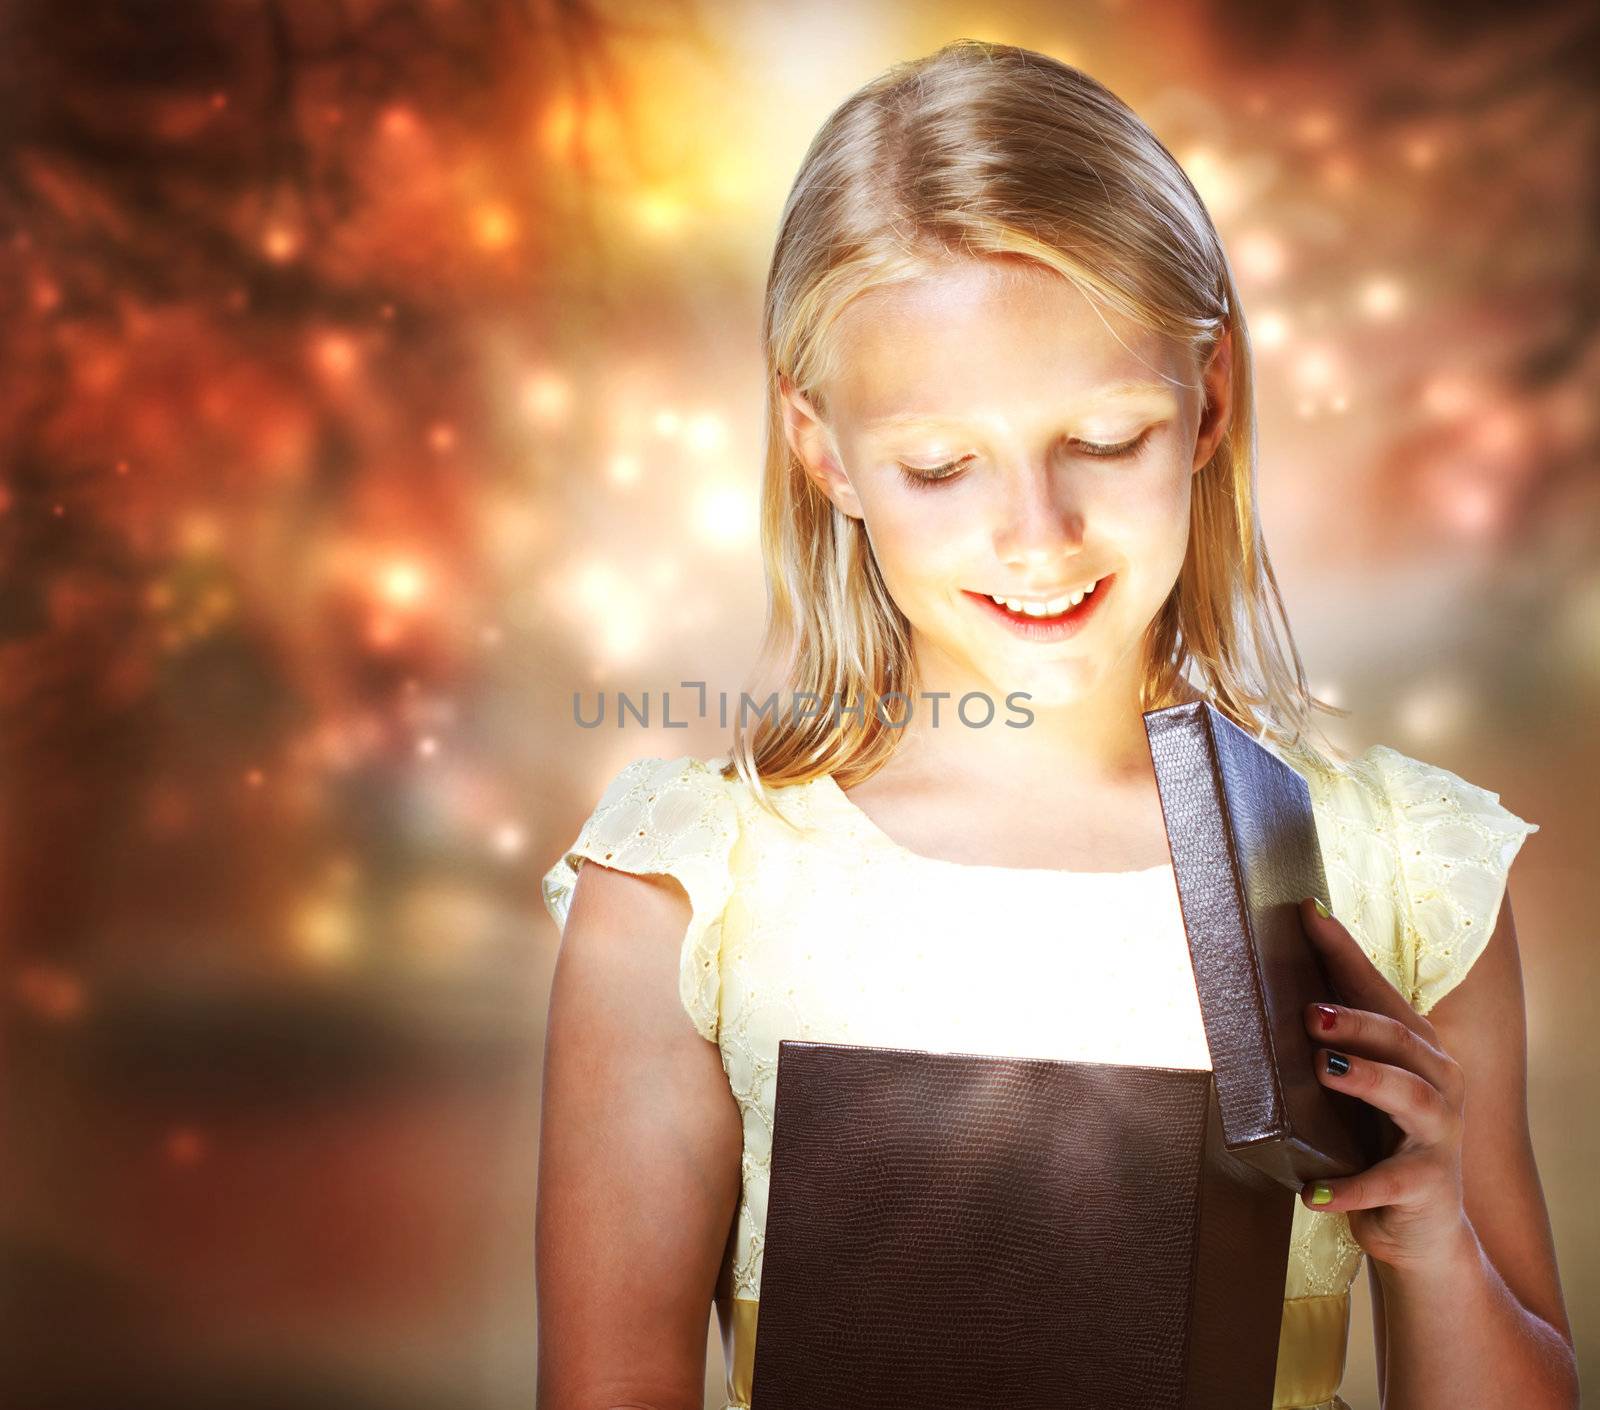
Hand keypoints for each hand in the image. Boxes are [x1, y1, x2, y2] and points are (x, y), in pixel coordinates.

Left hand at [1296, 895, 1473, 1273]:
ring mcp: (1437, 1134)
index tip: (1308, 913)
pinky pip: (1386, 1182)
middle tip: (1309, 1011)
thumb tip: (1264, 990)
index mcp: (1414, 1049)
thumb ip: (1328, 1043)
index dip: (1345, 951)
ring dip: (1366, 1078)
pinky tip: (1313, 1193)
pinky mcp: (1426, 1185)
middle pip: (1399, 1037)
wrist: (1421, 1230)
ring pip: (1409, 1095)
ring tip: (1323, 1068)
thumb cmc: (1377, 1141)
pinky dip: (1349, 1187)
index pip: (1377, 991)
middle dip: (1355, 1019)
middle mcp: (1436, 1082)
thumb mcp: (1354, 1088)